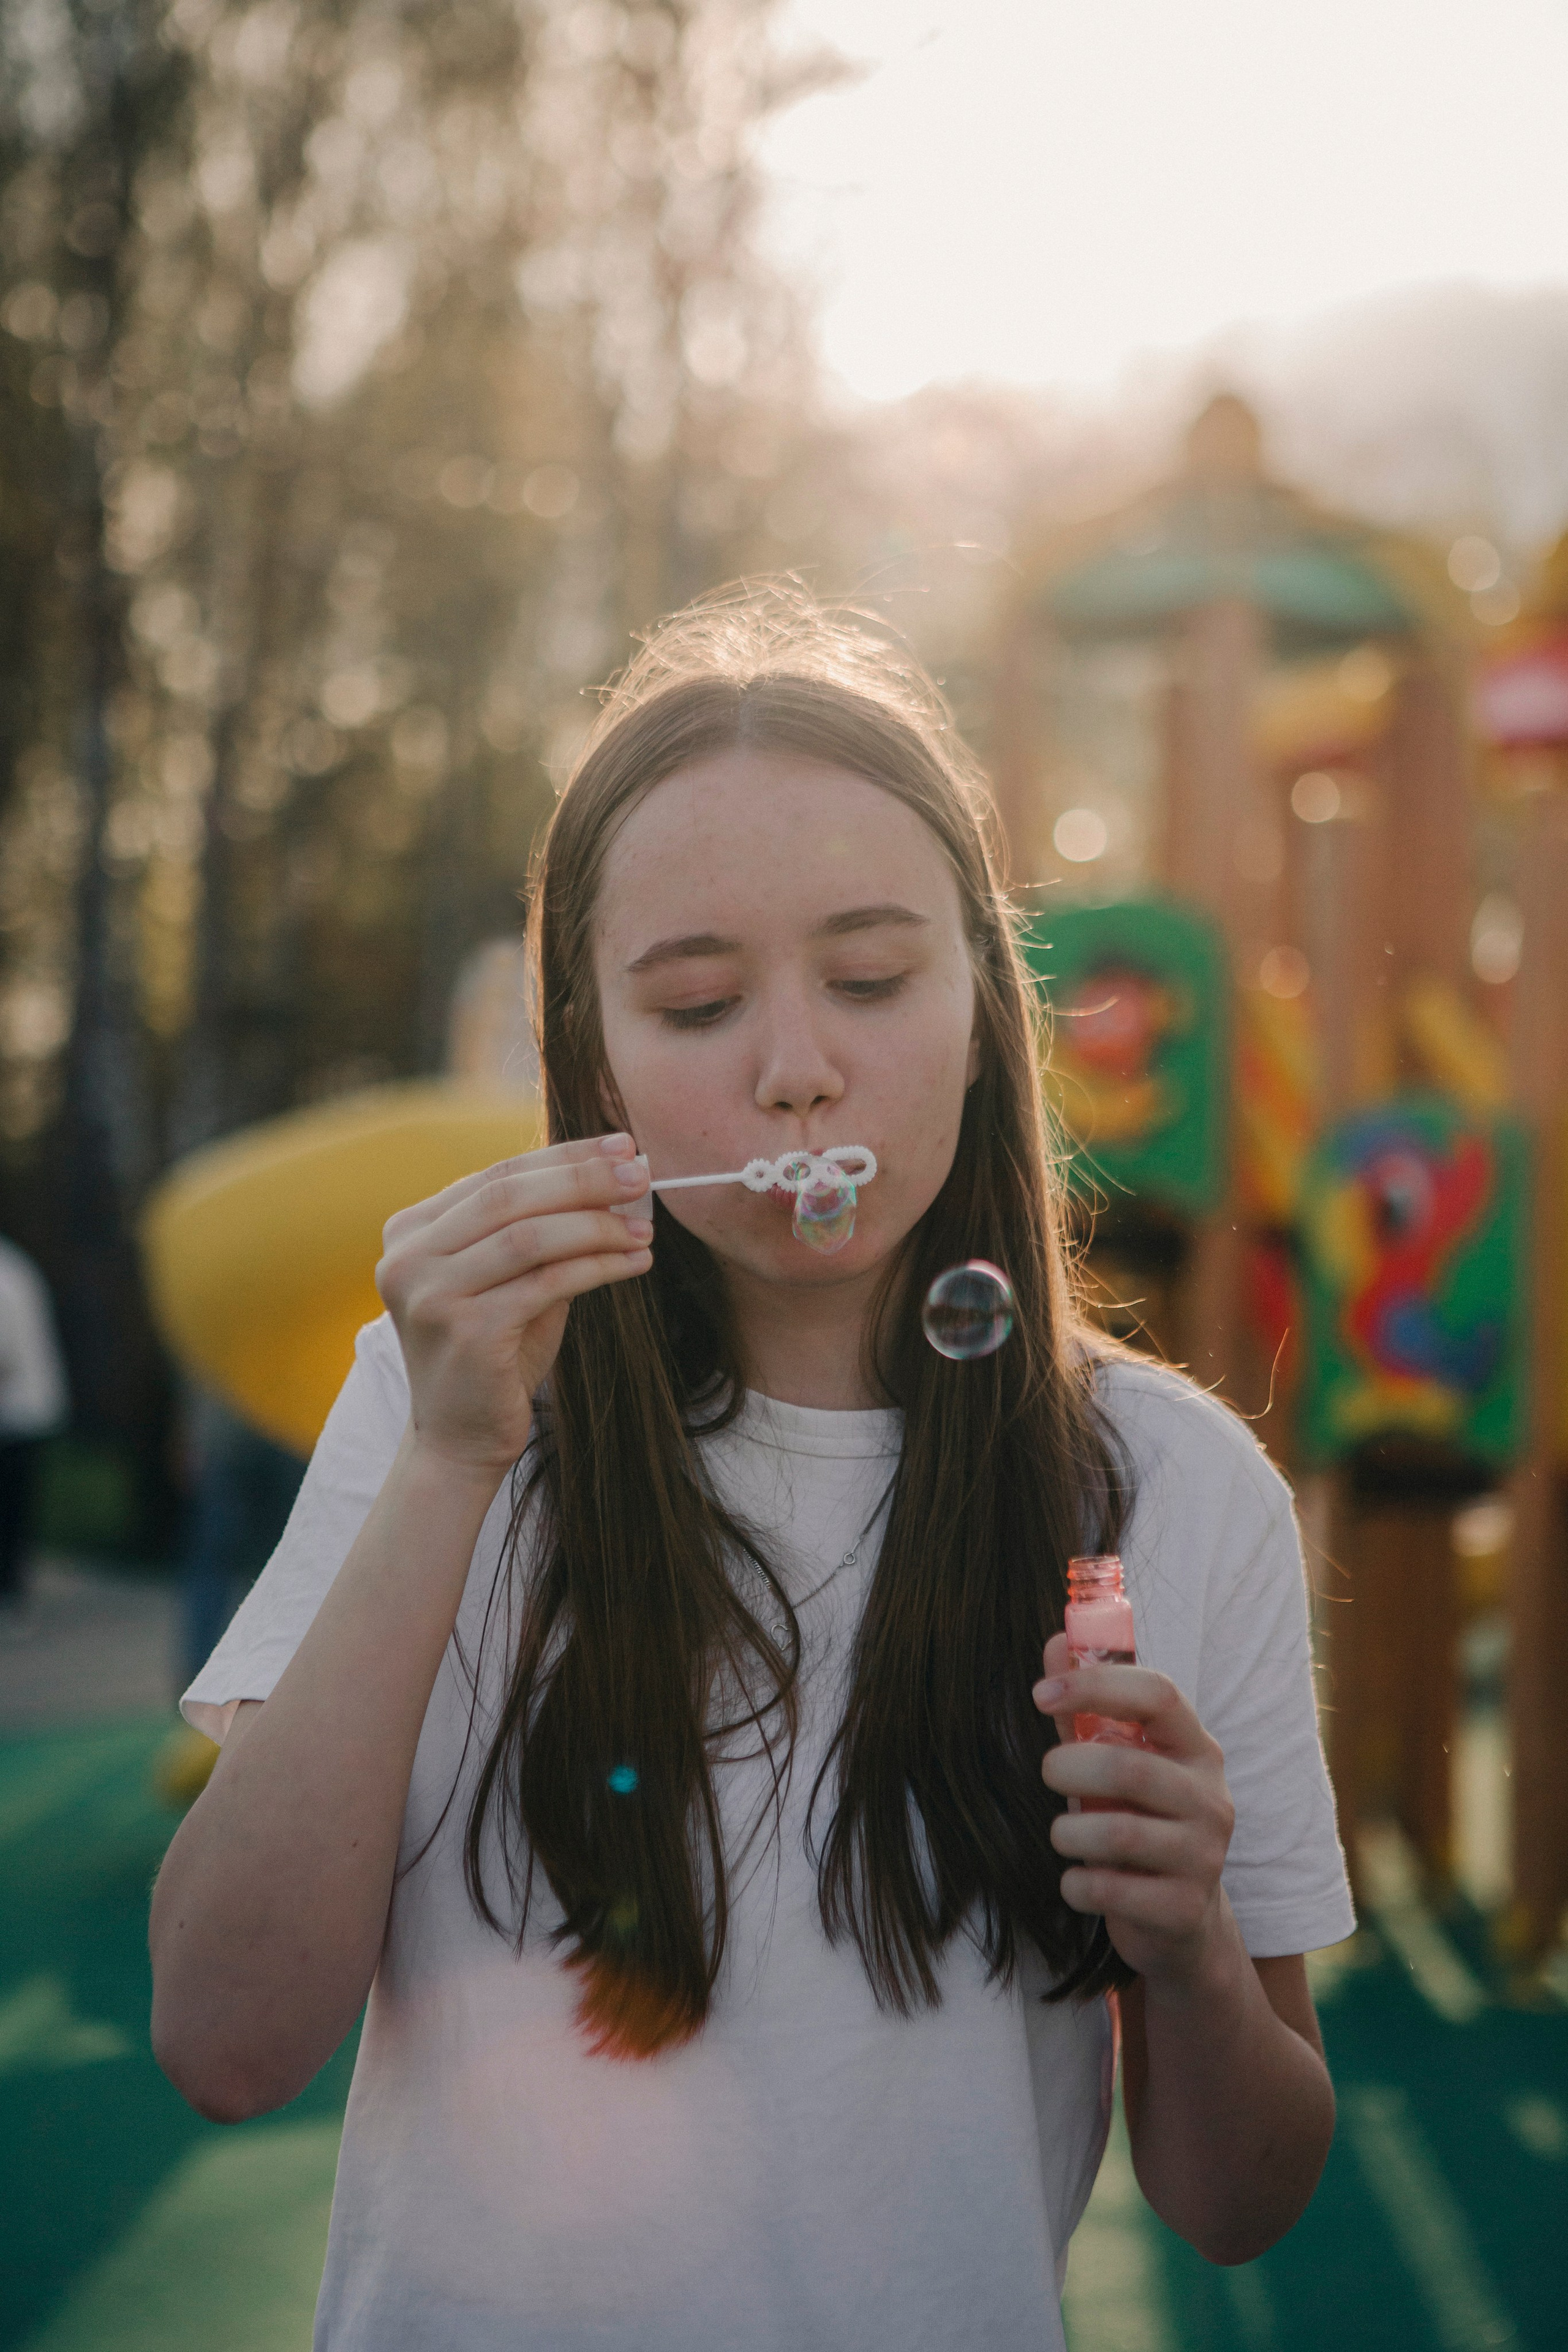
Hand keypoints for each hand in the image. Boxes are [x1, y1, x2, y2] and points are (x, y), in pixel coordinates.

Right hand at [375, 1133, 651, 1482]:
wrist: (460, 1440)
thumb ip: (539, 1228)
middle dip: (583, 1179)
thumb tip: (612, 1176)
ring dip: (596, 1224)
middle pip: (509, 1195)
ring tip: (644, 1226)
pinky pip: (546, 1282)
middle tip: (641, 1173)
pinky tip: (635, 1262)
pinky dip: (598, 1266)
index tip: (622, 1145)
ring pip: (529, 1235)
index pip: (496, 1175)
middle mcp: (408, 1256)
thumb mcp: (508, 1279)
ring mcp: (430, 1294)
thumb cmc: (494, 1354)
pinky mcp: (465, 1331)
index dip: (563, 1156)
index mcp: (410, 1230)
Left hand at [1033, 1632, 1235, 1990]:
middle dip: (1069, 1768)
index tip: (1041, 1693)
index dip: (1096, 1684)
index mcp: (1195, 1749)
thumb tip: (1056, 1642)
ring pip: (1119, 1834)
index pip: (1160, 1695)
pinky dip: (1077, 1884)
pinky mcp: (1185, 1908)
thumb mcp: (1116, 1762)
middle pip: (1131, 1767)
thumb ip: (1085, 1710)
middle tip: (1048, 1772)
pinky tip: (1077, 1881)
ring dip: (1069, 1831)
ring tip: (1065, 1833)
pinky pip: (1111, 1889)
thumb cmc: (1140, 1823)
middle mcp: (1211, 1797)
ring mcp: (1205, 1856)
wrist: (1183, 1922)